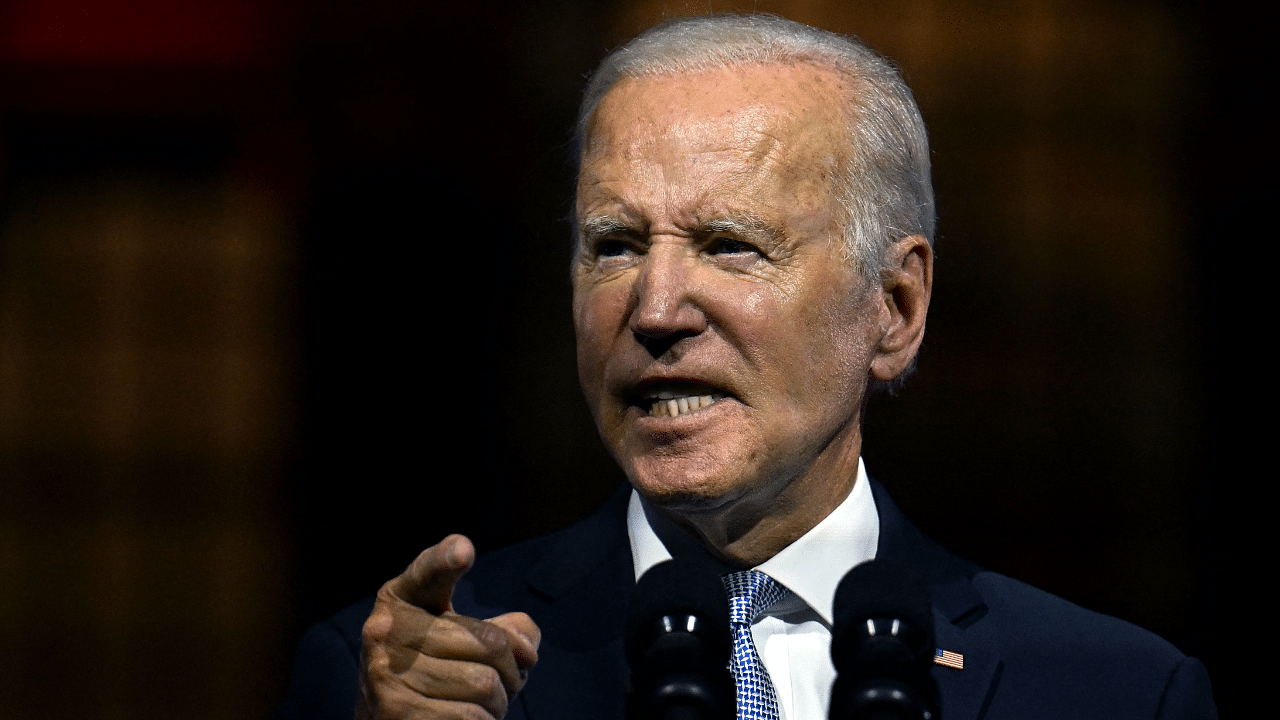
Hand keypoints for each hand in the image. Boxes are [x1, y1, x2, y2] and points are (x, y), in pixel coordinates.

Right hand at [358, 535, 539, 718]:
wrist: (384, 719)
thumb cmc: (436, 669)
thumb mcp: (460, 635)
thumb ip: (502, 628)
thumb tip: (525, 646)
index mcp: (400, 598)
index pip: (428, 572)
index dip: (447, 559)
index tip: (464, 550)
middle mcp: (385, 630)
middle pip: (490, 643)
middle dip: (511, 671)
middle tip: (500, 683)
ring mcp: (385, 673)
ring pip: (484, 685)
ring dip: (497, 704)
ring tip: (478, 704)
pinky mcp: (395, 713)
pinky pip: (471, 717)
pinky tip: (466, 719)